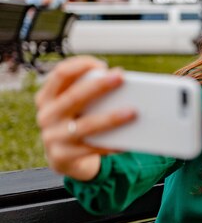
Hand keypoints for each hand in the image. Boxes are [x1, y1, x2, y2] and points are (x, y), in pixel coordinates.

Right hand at [35, 56, 135, 179]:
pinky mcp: (62, 157)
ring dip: (110, 118)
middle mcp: (46, 115)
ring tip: (132, 112)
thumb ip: (88, 93)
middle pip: (74, 96)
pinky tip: (127, 141)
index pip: (60, 74)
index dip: (81, 65)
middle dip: (99, 86)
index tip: (102, 64)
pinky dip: (111, 144)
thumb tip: (120, 83)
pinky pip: (92, 149)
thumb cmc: (75, 122)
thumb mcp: (73, 106)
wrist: (61, 158)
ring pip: (85, 125)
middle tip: (121, 77)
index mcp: (47, 97)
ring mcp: (52, 137)